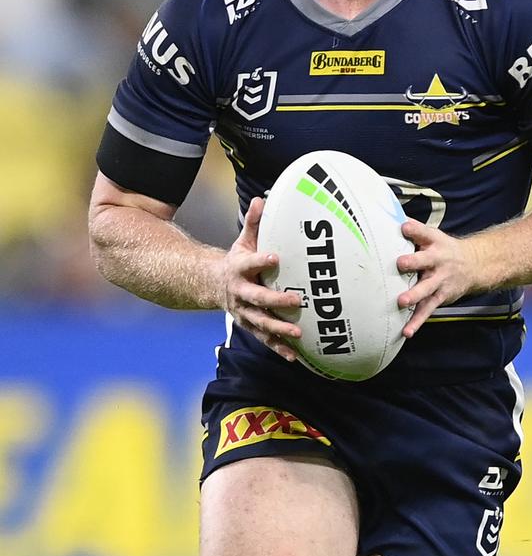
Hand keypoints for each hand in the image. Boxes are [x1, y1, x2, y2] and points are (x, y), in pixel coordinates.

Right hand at [220, 197, 301, 360]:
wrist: (211, 286)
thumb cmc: (236, 261)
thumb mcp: (242, 241)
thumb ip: (254, 223)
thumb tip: (262, 199)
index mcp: (238, 269)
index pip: (250, 264)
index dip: (260, 261)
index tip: (274, 257)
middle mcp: (240, 293)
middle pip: (258, 298)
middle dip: (276, 301)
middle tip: (297, 300)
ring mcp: (243, 312)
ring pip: (261, 323)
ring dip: (278, 330)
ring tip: (297, 334)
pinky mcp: (249, 325)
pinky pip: (264, 339)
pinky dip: (277, 348)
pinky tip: (294, 356)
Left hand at [396, 220, 478, 337]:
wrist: (475, 265)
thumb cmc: (443, 248)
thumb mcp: (432, 235)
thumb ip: (413, 229)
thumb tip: (388, 216)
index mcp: (434, 243)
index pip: (424, 233)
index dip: (414, 229)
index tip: (403, 227)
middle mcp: (438, 261)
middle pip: (425, 261)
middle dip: (413, 262)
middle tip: (400, 263)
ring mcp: (440, 281)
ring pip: (426, 289)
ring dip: (414, 295)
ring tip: (401, 301)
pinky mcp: (440, 297)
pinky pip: (427, 310)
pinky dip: (417, 321)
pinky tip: (406, 331)